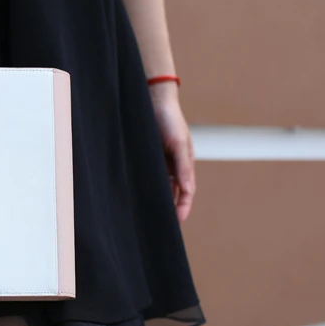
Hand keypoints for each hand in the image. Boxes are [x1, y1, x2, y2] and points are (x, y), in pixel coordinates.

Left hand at [148, 83, 195, 222]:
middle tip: (161, 226)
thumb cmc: (170, 119)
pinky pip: (145, 177)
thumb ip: (184, 167)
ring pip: (158, 187)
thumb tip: (188, 190)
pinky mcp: (145, 158)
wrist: (152, 99)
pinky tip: (136, 198)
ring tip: (147, 217)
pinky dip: (142, 187)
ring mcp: (158, 163)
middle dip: (168, 208)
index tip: (177, 222)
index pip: (186, 192)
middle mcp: (172, 166)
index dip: (183, 208)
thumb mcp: (180, 143)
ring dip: (155, 200)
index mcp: (185, 164)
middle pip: (172, 193)